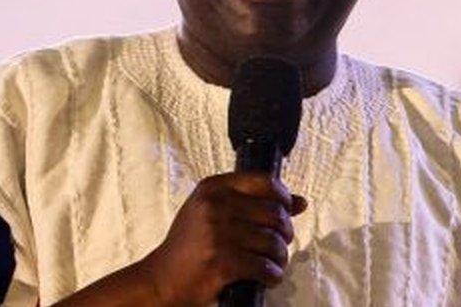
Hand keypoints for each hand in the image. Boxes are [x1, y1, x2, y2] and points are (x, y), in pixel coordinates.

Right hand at [140, 172, 307, 306]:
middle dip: (285, 232)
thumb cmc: (189, 246)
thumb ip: (252, 202)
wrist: (161, 279)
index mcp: (213, 188)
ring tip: (272, 263)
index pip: (264, 181)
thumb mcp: (212, 212)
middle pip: (275, 213)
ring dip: (280, 257)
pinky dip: (272, 275)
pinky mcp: (222, 262)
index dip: (284, 197)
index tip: (287, 210)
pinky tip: (267, 277)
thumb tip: (300, 202)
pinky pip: (264, 267)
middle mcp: (215, 206)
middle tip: (278, 244)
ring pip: (273, 242)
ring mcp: (218, 234)